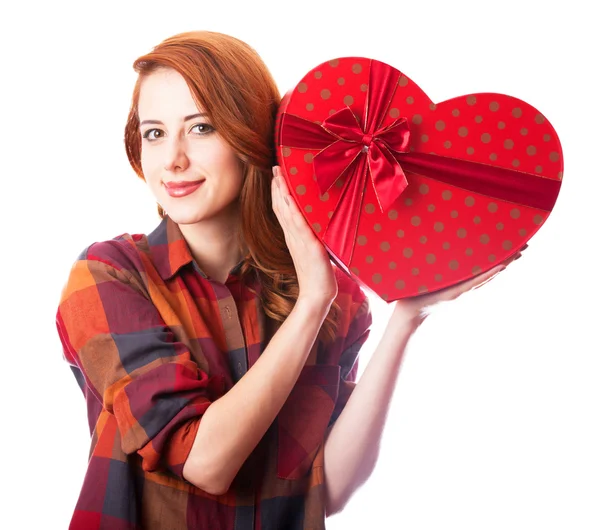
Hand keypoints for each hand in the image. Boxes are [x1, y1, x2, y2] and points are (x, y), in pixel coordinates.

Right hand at [271, 166, 337, 307]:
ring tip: (278, 176)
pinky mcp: (309, 247)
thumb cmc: (318, 274)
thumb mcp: (313, 248)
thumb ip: (311, 235)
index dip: (278, 191)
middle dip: (277, 186)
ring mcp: (299, 241)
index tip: (276, 174)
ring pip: (286, 213)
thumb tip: (315, 222)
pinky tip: (290, 201)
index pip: (282, 209)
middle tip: (274, 166)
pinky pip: (300, 227)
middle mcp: (293, 236)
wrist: (317, 294)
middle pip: (280, 207)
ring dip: (282, 194)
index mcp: (293, 236)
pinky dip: (294, 213)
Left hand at [392, 244, 527, 327]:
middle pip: (491, 268)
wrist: (408, 312)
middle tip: (525, 245)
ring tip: (519, 253)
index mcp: (459, 278)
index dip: (498, 255)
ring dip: (504, 263)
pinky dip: (488, 275)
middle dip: (509, 256)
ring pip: (487, 274)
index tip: (513, 243)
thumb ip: (432, 262)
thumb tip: (427, 240)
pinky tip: (501, 266)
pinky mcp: (455, 292)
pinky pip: (474, 282)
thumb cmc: (414, 293)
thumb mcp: (427, 274)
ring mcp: (462, 288)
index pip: (483, 265)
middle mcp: (464, 283)